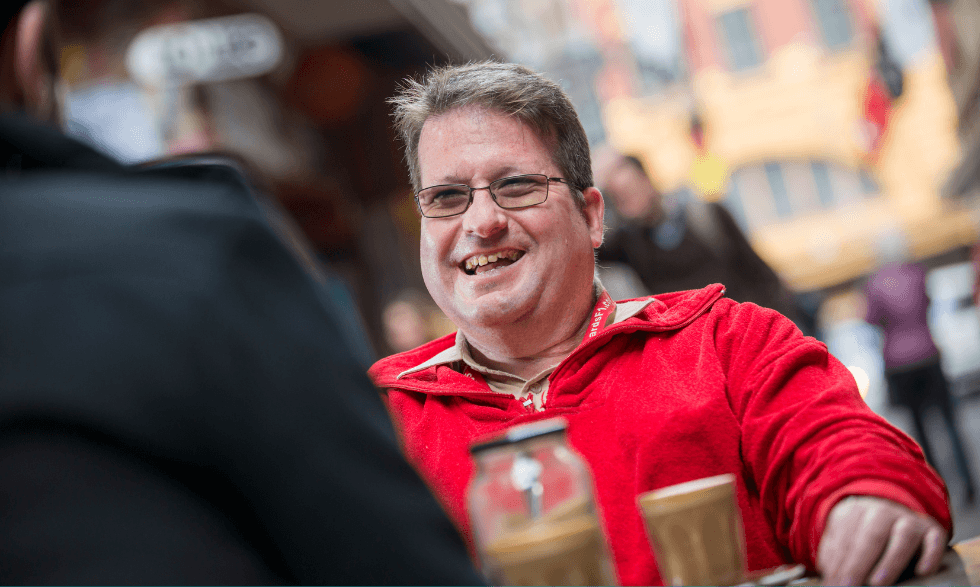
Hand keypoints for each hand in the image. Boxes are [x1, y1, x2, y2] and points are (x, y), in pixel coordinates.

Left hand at [817, 495, 946, 585]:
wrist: (893, 516)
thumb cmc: (862, 537)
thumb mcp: (844, 540)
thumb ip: (837, 557)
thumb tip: (831, 578)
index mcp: (855, 511)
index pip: (845, 538)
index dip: (839, 564)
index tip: (834, 584)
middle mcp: (883, 511)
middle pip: (871, 536)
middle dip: (858, 564)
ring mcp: (910, 519)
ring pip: (904, 536)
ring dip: (891, 561)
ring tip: (878, 583)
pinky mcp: (932, 531)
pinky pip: (935, 540)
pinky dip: (930, 555)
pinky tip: (923, 572)